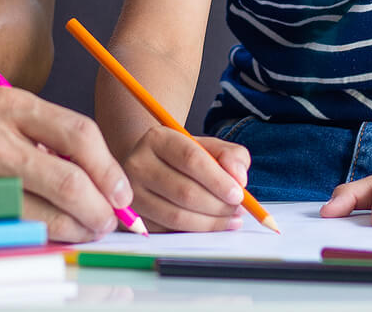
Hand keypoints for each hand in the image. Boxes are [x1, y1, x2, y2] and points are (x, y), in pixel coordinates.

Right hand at [0, 85, 135, 242]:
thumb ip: (57, 141)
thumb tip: (111, 184)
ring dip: (78, 227)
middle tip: (112, 220)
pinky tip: (61, 231)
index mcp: (11, 102)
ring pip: (45, 211)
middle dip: (99, 206)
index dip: (109, 169)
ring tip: (91, 228)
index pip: (79, 133)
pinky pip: (22, 227)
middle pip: (67, 178)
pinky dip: (50, 234)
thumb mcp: (13, 119)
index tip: (123, 194)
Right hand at [120, 130, 248, 232]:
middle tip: (237, 210)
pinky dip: (194, 232)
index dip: (218, 180)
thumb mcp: (210, 148)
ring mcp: (132, 193)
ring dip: (210, 223)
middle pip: (184, 192)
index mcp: (158, 138)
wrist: (154, 169)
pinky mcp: (133, 218)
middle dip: (218, 206)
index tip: (238, 194)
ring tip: (230, 219)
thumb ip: (232, 155)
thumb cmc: (186, 159)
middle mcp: (138, 164)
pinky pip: (169, 231)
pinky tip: (211, 225)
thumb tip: (239, 177)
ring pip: (176, 216)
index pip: (191, 159)